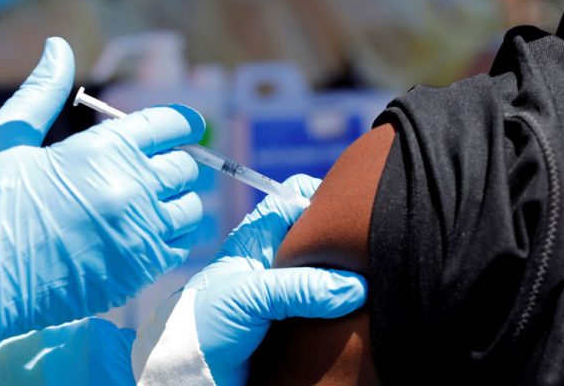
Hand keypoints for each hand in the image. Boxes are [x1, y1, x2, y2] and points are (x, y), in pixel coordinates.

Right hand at [0, 37, 204, 372]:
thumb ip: (41, 91)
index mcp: (103, 149)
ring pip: (191, 207)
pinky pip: (184, 245)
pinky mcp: (142, 269)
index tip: (187, 127)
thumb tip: (59, 46)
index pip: (171, 123)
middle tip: (151, 171)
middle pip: (186, 165)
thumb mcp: (7, 138)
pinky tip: (149, 234)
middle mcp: (131, 187)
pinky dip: (174, 236)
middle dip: (173, 163)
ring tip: (150, 205)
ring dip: (177, 202)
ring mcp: (140, 231)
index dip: (184, 122)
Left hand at [135, 175, 367, 385]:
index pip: (295, 198)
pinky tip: (359, 311)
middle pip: (319, 236)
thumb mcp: (249, 297)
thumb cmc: (205, 326)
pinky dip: (346, 307)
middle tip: (368, 253)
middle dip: (343, 241)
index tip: (351, 212)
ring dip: (348, 279)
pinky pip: (330, 306)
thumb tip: (355, 287)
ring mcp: (288, 291)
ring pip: (329, 272)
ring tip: (371, 283)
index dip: (322, 196)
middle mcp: (276, 260)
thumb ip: (300, 288)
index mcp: (258, 238)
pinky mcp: (298, 321)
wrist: (193, 374)